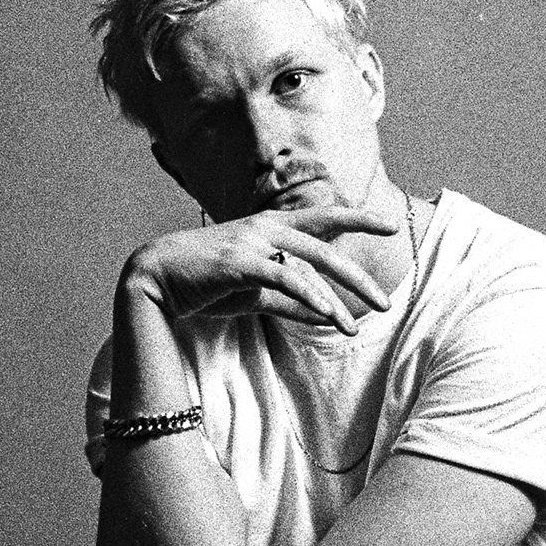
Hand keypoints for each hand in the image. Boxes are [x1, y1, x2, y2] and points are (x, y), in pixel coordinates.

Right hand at [122, 205, 398, 333]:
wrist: (156, 277)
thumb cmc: (207, 282)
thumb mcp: (255, 292)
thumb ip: (290, 299)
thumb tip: (328, 314)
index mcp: (272, 226)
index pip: (325, 219)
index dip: (358, 219)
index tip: (390, 225)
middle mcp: (267, 227)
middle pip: (327, 247)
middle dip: (359, 277)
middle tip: (385, 302)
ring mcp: (254, 241)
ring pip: (310, 265)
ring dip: (337, 298)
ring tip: (355, 326)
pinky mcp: (240, 262)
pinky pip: (284, 277)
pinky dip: (309, 295)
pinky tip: (329, 315)